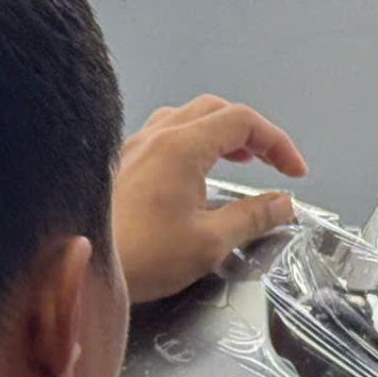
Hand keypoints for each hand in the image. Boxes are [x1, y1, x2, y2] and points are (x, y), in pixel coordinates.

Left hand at [111, 96, 307, 303]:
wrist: (83, 266)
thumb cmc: (142, 256)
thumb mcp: (211, 242)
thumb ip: (253, 217)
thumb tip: (283, 205)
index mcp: (183, 146)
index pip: (244, 122)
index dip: (278, 143)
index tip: (294, 172)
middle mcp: (156, 136)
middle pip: (216, 110)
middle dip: (251, 133)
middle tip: (271, 163)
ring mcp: (134, 147)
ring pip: (186, 118)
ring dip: (219, 133)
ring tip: (237, 160)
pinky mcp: (120, 165)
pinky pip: (163, 136)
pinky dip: (192, 143)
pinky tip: (194, 175)